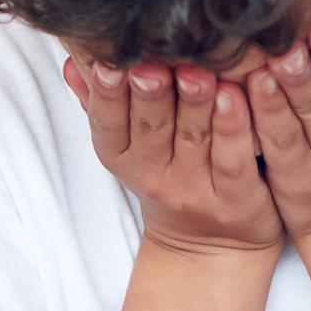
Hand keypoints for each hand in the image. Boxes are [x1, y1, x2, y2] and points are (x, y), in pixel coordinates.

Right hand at [63, 59, 281, 258]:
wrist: (208, 248)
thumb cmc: (166, 178)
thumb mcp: (126, 148)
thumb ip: (100, 104)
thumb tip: (73, 62)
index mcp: (124, 157)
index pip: (108, 124)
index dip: (106, 95)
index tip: (107, 63)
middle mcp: (156, 176)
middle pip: (152, 128)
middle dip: (150, 95)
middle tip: (150, 65)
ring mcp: (197, 190)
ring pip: (194, 139)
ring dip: (194, 104)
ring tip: (196, 72)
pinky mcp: (237, 200)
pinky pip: (234, 161)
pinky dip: (235, 128)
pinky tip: (236, 96)